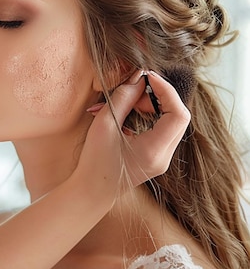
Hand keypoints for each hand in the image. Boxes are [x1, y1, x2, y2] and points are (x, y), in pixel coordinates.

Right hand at [81, 70, 190, 187]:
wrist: (91, 191)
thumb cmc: (94, 161)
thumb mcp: (104, 125)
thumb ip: (123, 98)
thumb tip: (139, 78)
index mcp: (154, 150)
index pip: (178, 114)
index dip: (166, 90)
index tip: (147, 77)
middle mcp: (164, 156)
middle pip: (178, 116)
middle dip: (158, 96)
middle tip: (134, 89)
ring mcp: (162, 158)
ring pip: (171, 121)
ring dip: (152, 105)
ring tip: (128, 101)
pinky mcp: (156, 157)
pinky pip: (162, 129)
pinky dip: (149, 115)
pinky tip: (129, 112)